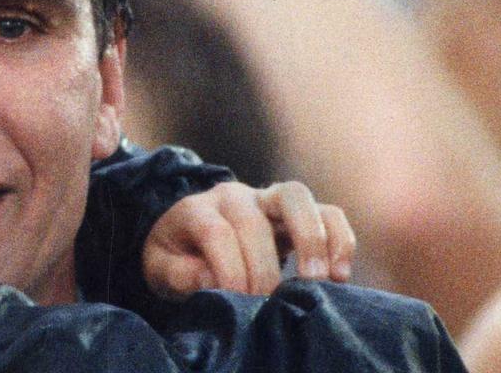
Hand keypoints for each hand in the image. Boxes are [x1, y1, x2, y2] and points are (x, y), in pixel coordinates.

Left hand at [143, 181, 355, 299]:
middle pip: (255, 219)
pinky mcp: (299, 212)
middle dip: (263, 268)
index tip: (239, 302)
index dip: (229, 270)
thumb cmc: (178, 256)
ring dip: (311, 240)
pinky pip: (328, 212)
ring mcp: (268, 198)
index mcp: (196, 209)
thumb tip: (212, 279)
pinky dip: (339, 239)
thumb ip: (179, 274)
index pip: (217, 232)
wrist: (192, 237)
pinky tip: (340, 275)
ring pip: (297, 197)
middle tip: (268, 303)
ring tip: (316, 281)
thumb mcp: (161, 268)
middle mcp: (234, 197)